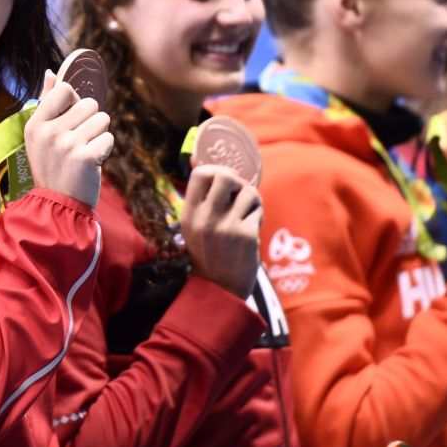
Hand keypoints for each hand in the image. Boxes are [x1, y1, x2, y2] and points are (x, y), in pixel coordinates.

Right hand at [24, 70, 113, 207]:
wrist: (59, 205)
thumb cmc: (53, 166)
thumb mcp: (41, 135)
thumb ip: (47, 102)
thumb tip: (51, 72)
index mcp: (35, 124)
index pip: (64, 89)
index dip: (74, 102)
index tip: (71, 120)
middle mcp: (49, 132)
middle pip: (89, 103)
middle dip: (90, 121)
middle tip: (78, 143)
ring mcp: (67, 144)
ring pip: (102, 119)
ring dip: (99, 135)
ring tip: (84, 152)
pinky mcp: (86, 157)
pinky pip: (108, 138)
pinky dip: (104, 150)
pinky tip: (91, 163)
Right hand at [181, 164, 262, 298]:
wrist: (220, 289)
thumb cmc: (209, 252)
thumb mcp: (195, 225)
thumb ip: (200, 197)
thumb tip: (196, 157)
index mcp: (189, 214)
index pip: (201, 173)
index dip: (216, 170)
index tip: (224, 182)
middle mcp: (205, 218)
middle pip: (225, 174)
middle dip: (238, 181)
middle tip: (239, 194)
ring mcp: (225, 227)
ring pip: (248, 191)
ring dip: (252, 200)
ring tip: (248, 213)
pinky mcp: (245, 235)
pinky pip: (257, 211)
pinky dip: (258, 217)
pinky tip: (251, 230)